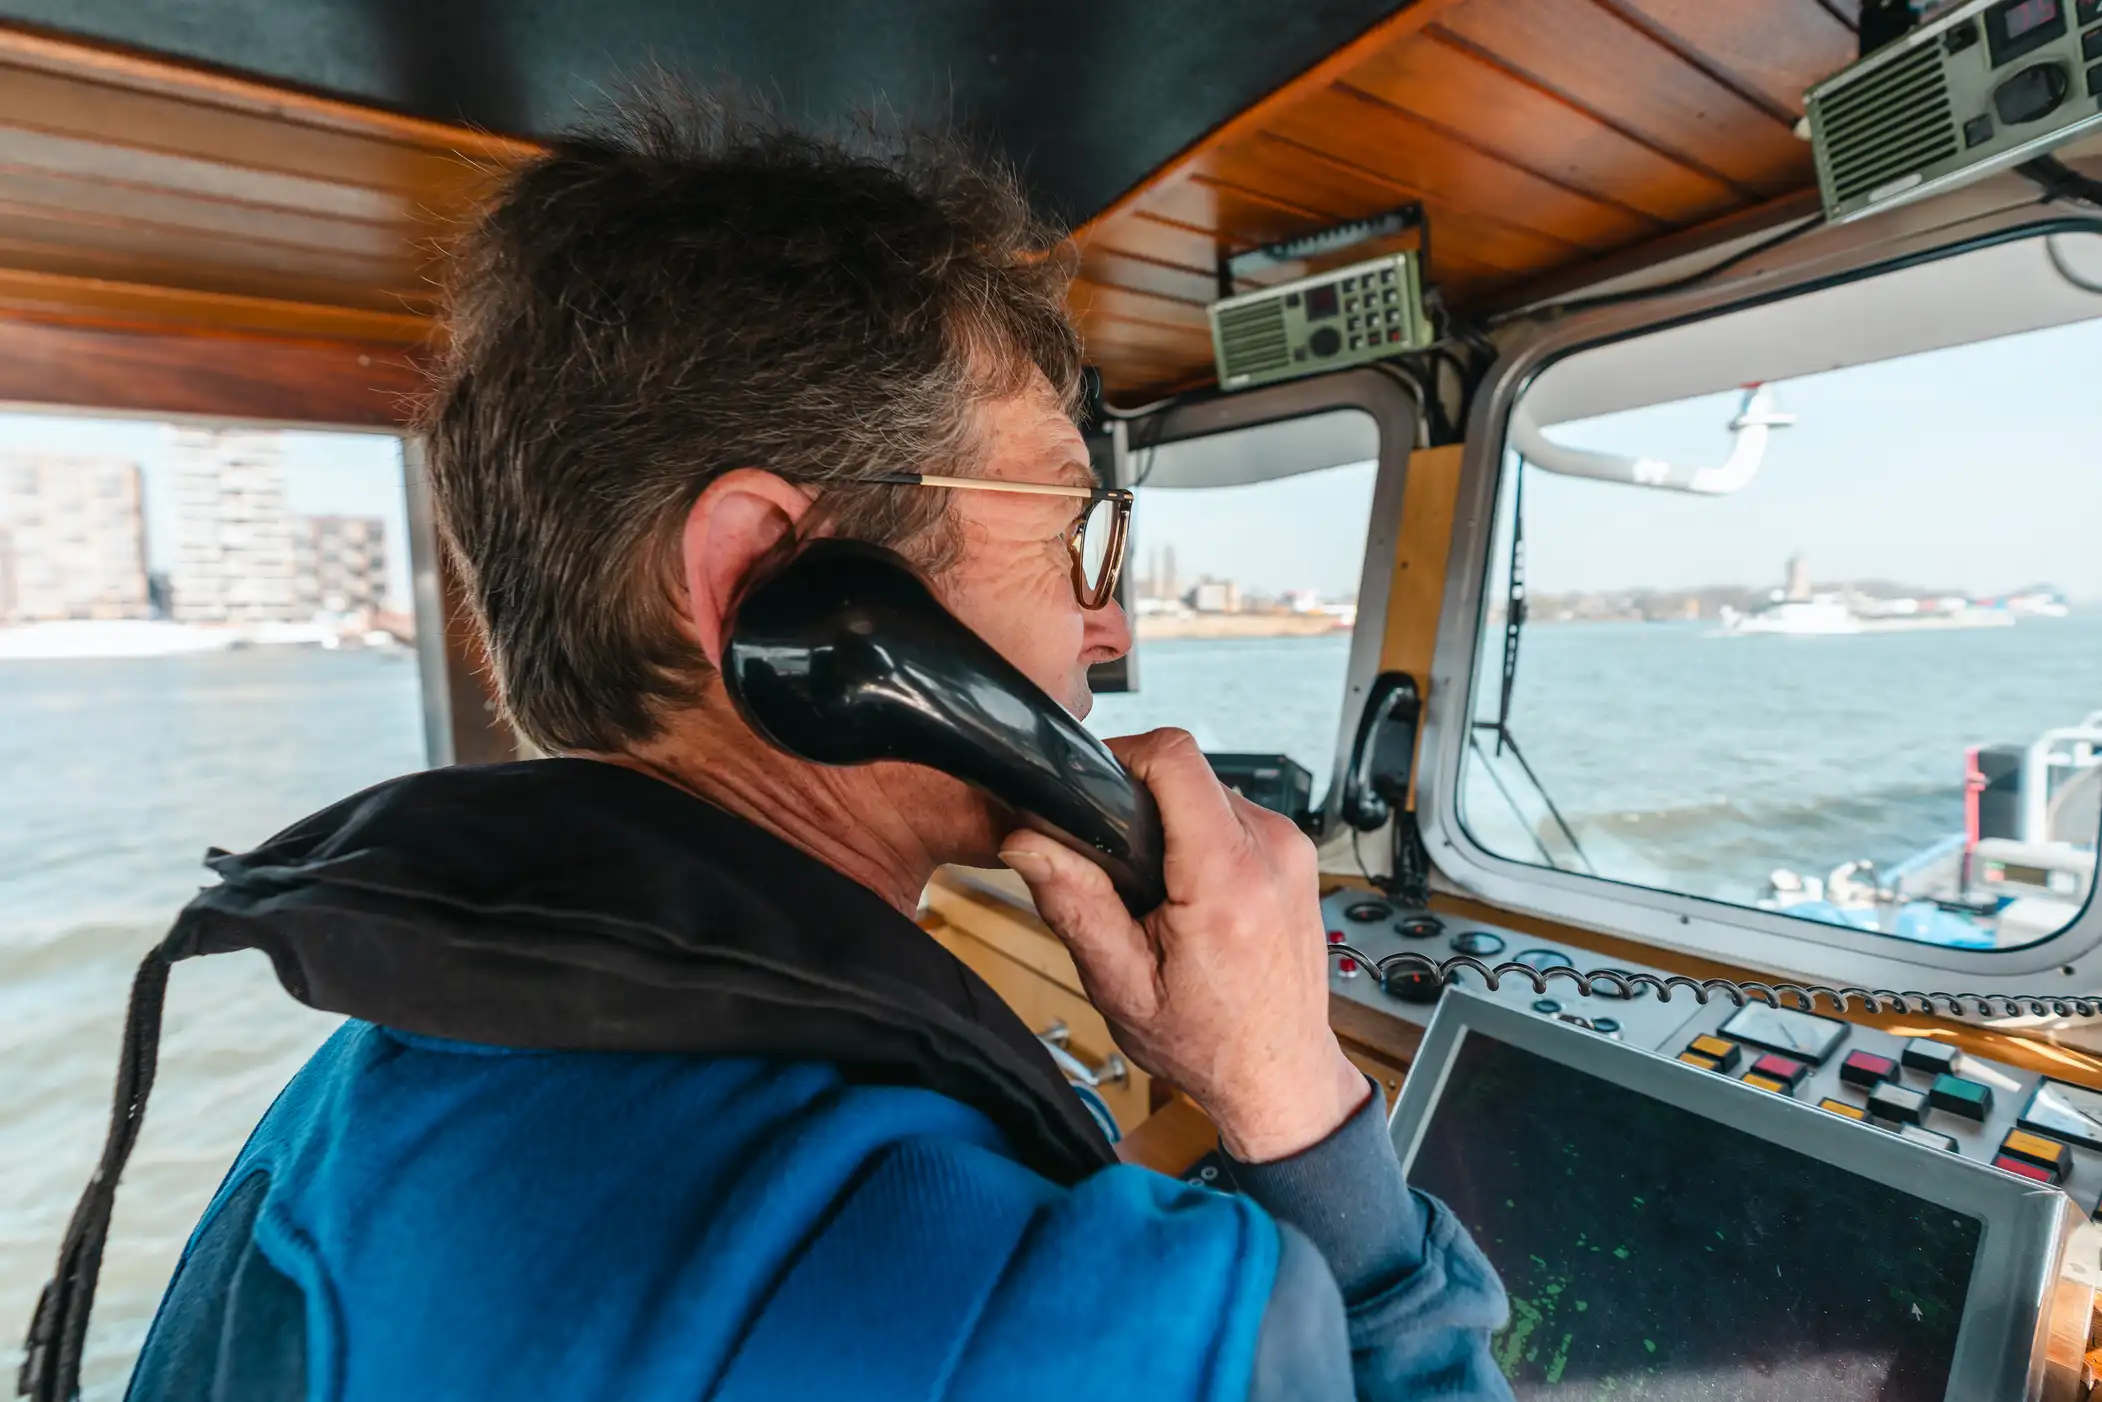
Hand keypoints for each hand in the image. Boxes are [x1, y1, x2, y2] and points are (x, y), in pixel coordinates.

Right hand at [998, 728, 1368, 1162]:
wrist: (1278, 1077)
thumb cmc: (1206, 1043)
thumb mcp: (1120, 985)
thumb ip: (1075, 905)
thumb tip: (1026, 842)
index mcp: (1225, 881)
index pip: (1176, 759)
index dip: (1123, 757)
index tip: (1094, 791)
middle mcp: (1272, 853)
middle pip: (1189, 773)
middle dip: (1143, 805)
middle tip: (1118, 865)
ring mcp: (1293, 851)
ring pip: (1212, 791)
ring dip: (1175, 823)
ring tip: (1155, 888)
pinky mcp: (1298, 856)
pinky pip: (1237, 816)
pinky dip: (1204, 839)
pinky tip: (1190, 893)